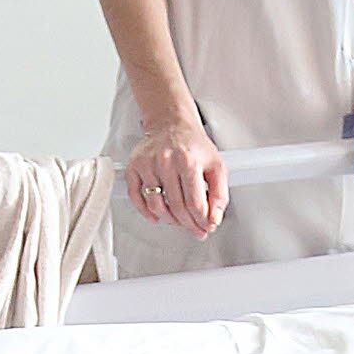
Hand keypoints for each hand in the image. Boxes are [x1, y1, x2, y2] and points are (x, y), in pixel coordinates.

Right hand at [125, 118, 228, 238]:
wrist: (171, 123)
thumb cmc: (193, 144)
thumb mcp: (216, 165)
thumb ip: (220, 193)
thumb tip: (214, 218)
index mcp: (188, 160)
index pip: (195, 203)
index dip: (202, 220)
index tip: (206, 227)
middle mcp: (166, 161)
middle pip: (176, 207)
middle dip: (189, 224)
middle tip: (196, 229)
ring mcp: (147, 164)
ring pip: (156, 205)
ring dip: (170, 220)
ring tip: (180, 222)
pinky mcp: (134, 166)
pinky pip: (136, 196)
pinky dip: (145, 211)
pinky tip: (156, 217)